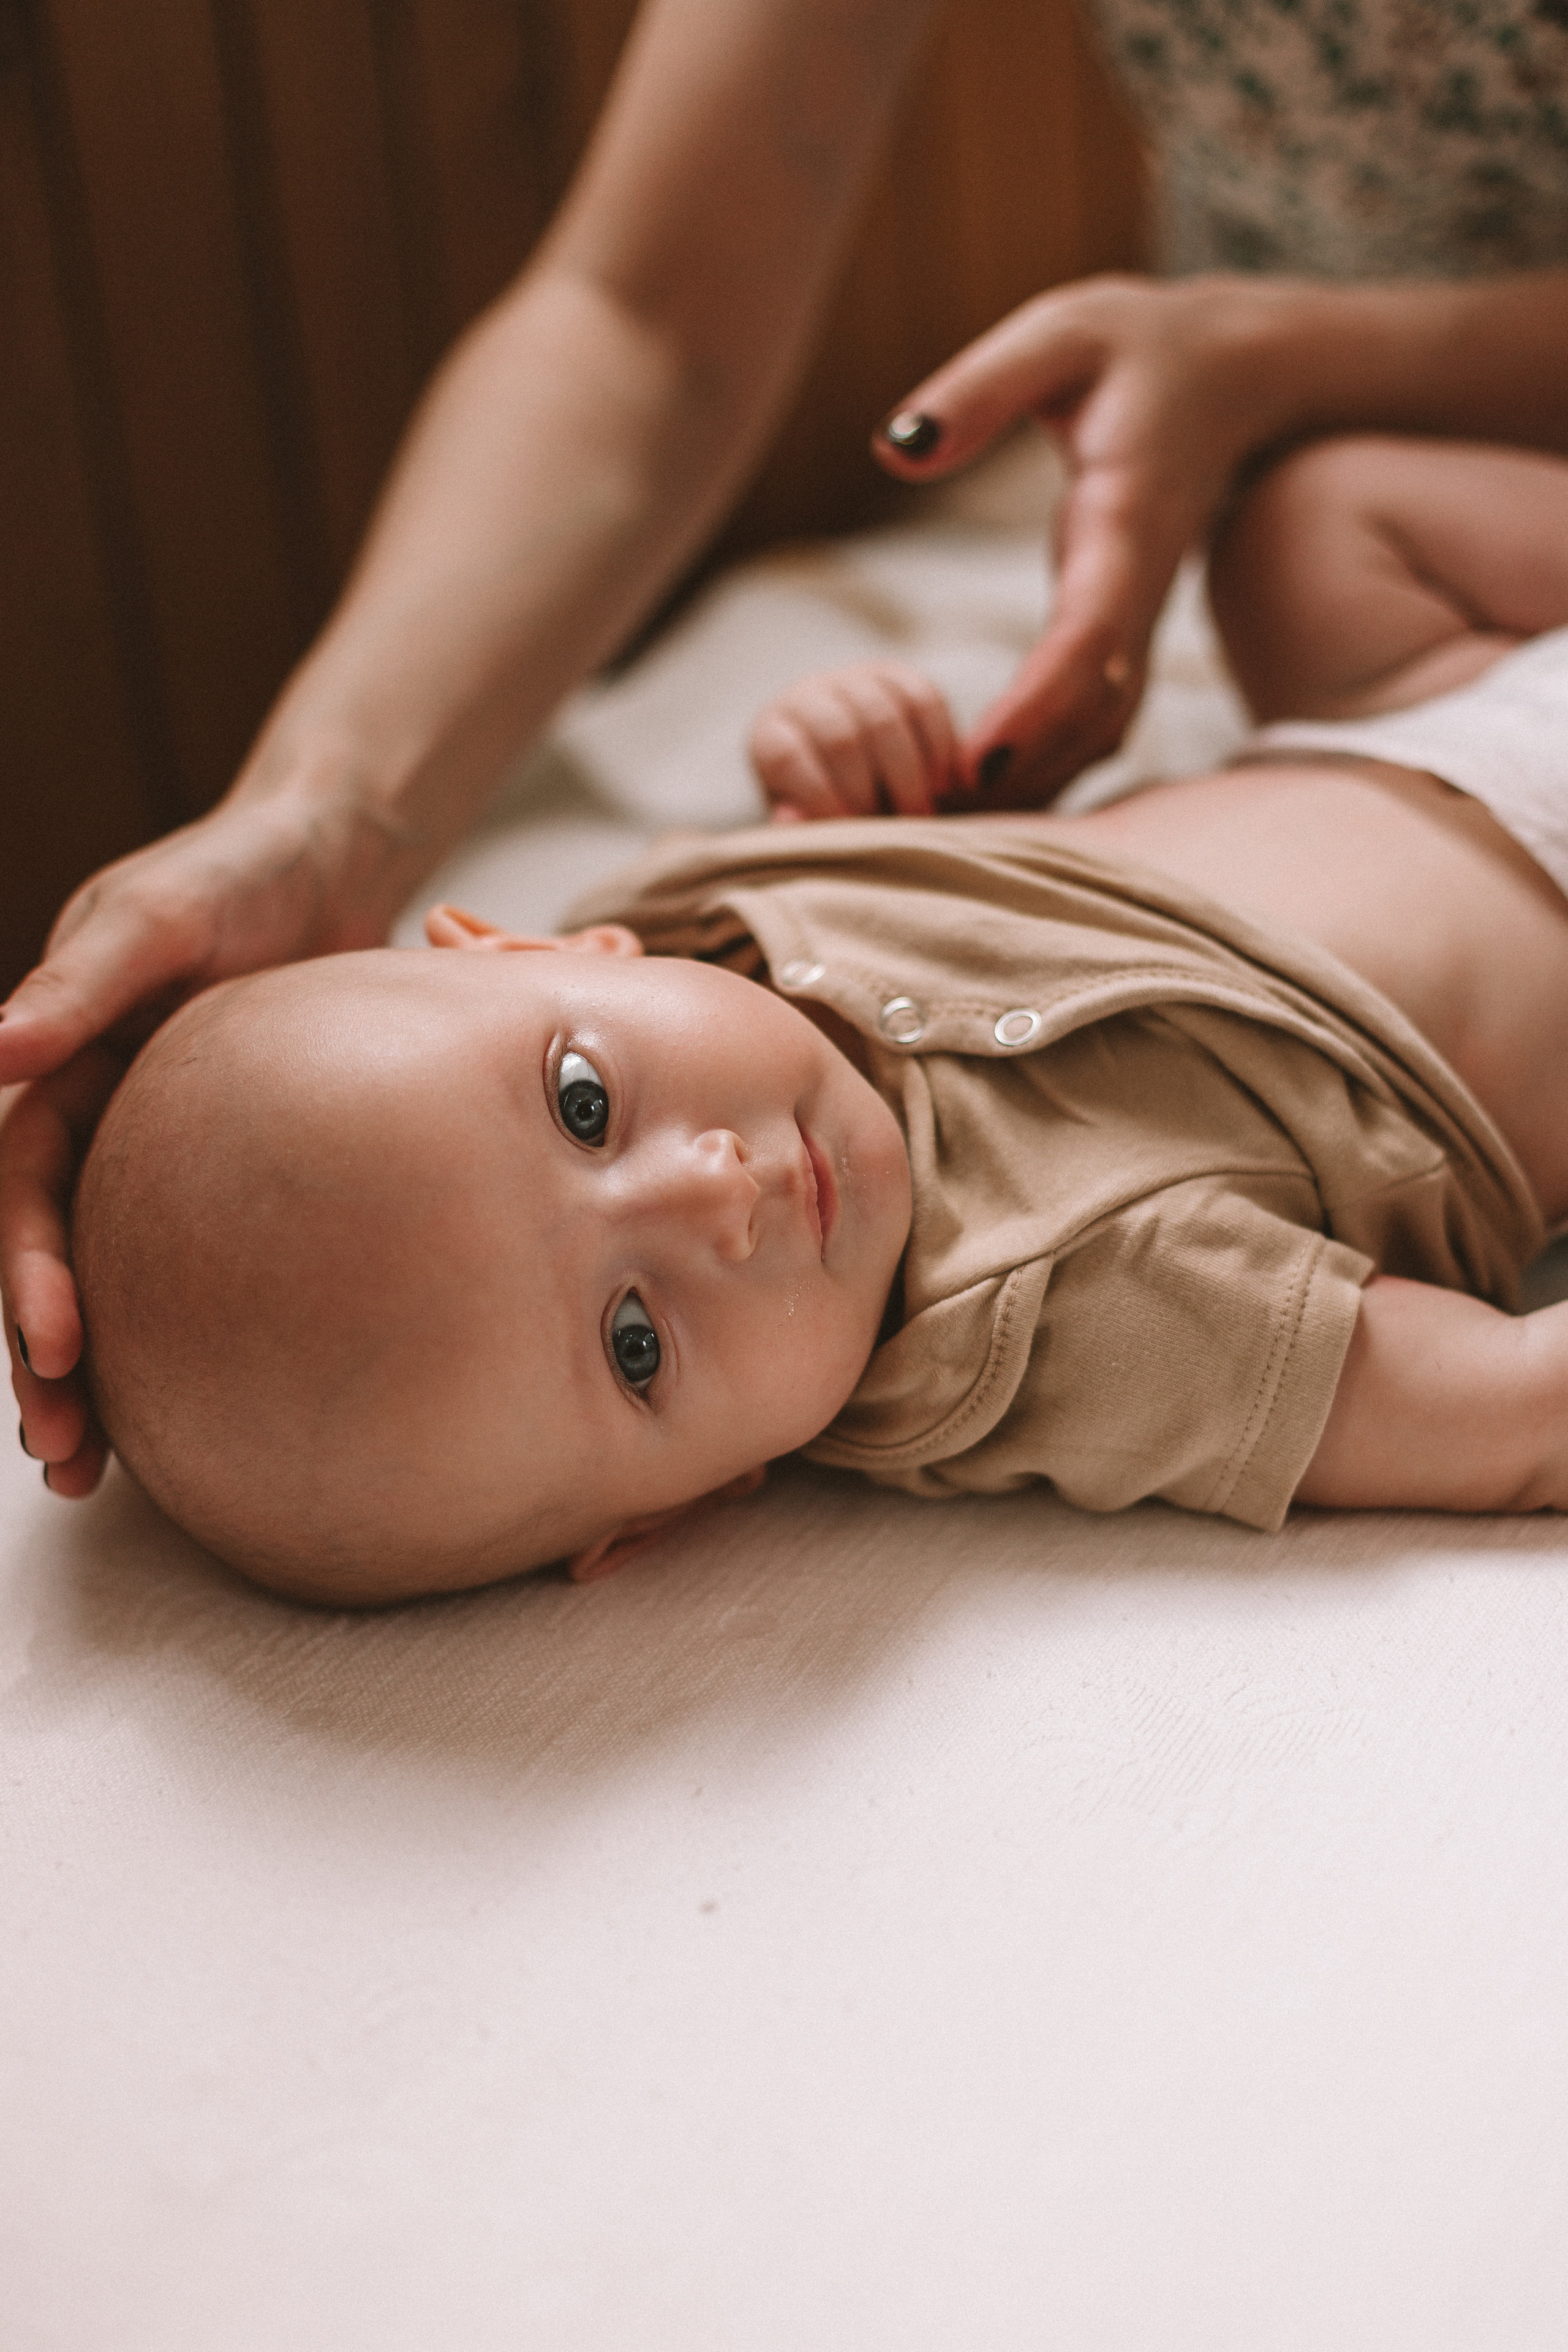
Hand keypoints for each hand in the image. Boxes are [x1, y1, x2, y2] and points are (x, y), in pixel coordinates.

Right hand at [1, 786, 410, 1482]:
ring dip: (91, 1369)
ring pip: (108, 1271)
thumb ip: (81, 981)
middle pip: (50, 1253)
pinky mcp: (216, 1163)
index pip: (24, 1185)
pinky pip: (186, 1255)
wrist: (326, 859)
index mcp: (57, 1065)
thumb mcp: (157, 916)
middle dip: (43, 1356)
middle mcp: (90, 1112)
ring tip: (90, 1471)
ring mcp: (150, 1143)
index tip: (57, 1349)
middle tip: (63, 1451)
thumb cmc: (236, 872)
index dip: (29, 1271)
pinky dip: (176, 1326)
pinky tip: (192, 1407)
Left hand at [748, 660, 959, 819]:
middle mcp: (806, 698)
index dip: (820, 798)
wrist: (849, 765)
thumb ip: (796, 826)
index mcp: (770, 736)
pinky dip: (940, 747)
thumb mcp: (802, 820)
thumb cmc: (820, 803)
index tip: (851, 832)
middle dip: (871, 792)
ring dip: (910, 775)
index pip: (787, 758)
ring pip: (886, 718)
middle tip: (893, 830)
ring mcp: (852, 679)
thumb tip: (789, 820)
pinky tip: (946, 784)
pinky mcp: (896, 675)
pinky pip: (925, 700)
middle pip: (841, 738)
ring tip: (920, 814)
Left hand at [875, 272, 1302, 806]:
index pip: (1089, 631)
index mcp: (1124, 521)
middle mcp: (1137, 590)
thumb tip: (897, 447)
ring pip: (1101, 733)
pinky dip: (1046, 767)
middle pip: (1094, 711)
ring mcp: (1138, 622)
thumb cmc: (1137, 346)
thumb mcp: (1056, 333)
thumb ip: (978, 390)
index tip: (976, 760)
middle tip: (927, 824)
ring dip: (1033, 785)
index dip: (1038, 702)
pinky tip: (979, 797)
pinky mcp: (1125, 637)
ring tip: (938, 826)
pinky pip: (1096, 725)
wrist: (1240, 370)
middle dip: (1021, 773)